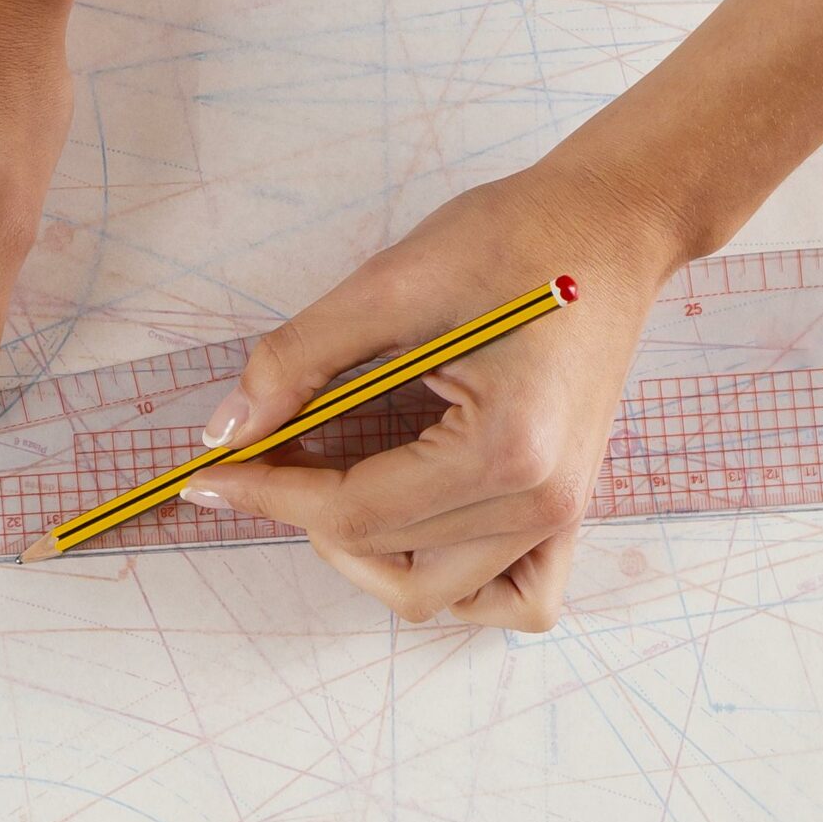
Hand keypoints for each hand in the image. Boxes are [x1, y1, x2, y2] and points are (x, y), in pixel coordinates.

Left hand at [180, 157, 686, 629]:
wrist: (612, 224)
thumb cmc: (515, 238)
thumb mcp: (389, 284)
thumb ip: (296, 362)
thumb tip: (227, 431)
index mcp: (507, 450)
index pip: (355, 512)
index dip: (268, 492)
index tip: (210, 472)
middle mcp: (544, 503)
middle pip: (390, 563)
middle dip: (310, 521)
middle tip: (271, 462)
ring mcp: (564, 515)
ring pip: (441, 596)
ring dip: (371, 558)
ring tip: (334, 491)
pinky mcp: (568, 507)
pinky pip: (512, 596)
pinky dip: (454, 581)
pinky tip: (414, 525)